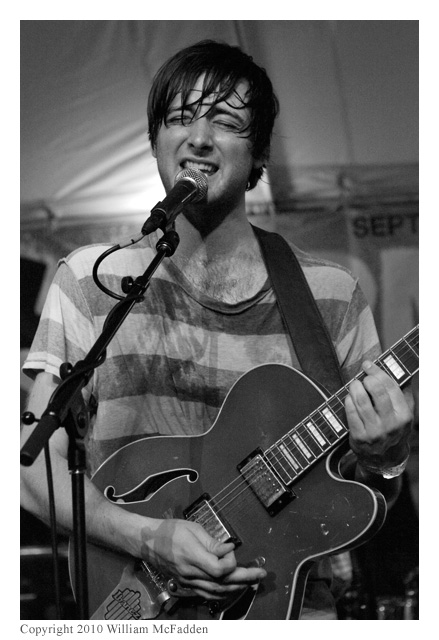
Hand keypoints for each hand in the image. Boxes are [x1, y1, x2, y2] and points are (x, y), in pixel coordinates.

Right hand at [139, 518, 265, 600]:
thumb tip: (230, 549)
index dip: (232, 561)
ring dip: (236, 588)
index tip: (232, 548)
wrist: (147, 542)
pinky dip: (222, 593)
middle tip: (260, 575)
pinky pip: (207, 593)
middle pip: (222, 582)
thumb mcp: (193, 528)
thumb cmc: (170, 530)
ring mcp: (188, 581)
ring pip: (216, 591)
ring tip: (251, 582)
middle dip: (245, 579)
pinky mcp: (186, 584)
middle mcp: (191, 573)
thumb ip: (212, 542)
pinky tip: (232, 588)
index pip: (220, 569)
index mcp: (193, 556)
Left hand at [345, 360, 413, 469]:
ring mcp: (374, 432)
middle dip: (367, 379)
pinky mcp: (360, 437)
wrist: (385, 460)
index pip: (390, 387)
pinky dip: (348, 401)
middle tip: (362, 377)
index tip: (368, 365)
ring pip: (361, 401)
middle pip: (377, 392)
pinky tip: (349, 398)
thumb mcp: (404, 415)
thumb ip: (402, 395)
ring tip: (354, 385)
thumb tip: (396, 370)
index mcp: (404, 415)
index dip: (377, 372)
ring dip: (355, 388)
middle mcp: (391, 424)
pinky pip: (351, 413)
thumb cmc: (393, 431)